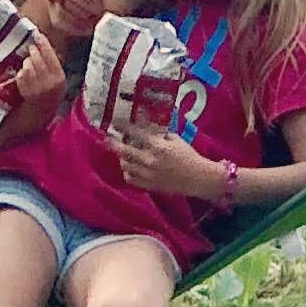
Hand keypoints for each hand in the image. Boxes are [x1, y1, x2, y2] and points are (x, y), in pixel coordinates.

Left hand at [2, 32, 68, 135]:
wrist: (42, 110)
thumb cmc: (51, 90)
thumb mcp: (57, 77)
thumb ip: (53, 63)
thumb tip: (44, 44)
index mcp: (59, 77)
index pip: (51, 56)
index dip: (44, 44)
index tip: (38, 35)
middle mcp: (49, 83)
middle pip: (37, 59)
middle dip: (33, 52)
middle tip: (32, 49)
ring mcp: (36, 87)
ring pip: (28, 65)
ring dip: (27, 62)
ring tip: (29, 64)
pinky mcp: (25, 91)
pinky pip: (21, 75)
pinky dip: (21, 73)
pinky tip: (25, 75)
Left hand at [111, 128, 227, 198]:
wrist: (197, 178)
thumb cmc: (188, 156)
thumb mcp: (175, 139)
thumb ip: (159, 133)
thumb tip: (145, 124)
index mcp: (158, 146)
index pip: (134, 133)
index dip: (123, 126)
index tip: (115, 121)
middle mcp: (149, 160)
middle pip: (123, 150)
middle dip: (113, 142)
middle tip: (108, 136)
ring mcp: (147, 174)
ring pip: (124, 164)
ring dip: (121, 157)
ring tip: (121, 151)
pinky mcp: (148, 185)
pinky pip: (130, 178)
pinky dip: (127, 171)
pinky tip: (129, 166)